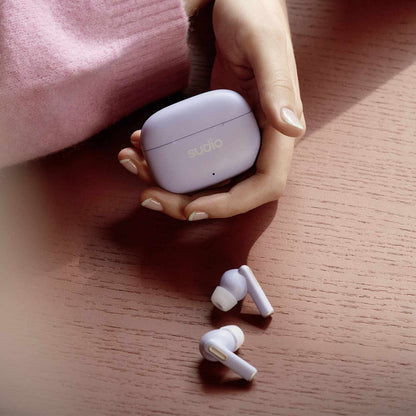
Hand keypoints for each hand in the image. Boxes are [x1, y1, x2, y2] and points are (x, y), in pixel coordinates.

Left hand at [118, 0, 304, 220]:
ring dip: (168, 181)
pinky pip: (191, 154)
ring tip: (133, 163)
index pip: (264, 184)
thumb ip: (278, 86)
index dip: (231, 204)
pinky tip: (139, 143)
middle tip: (148, 195)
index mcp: (279, 129)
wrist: (238, 1)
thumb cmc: (255, 15)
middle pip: (229, 189)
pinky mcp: (214, 126)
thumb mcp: (264, 46)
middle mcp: (259, 139)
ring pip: (205, 176)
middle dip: (187, 200)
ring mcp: (234, 134)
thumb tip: (291, 130)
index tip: (192, 207)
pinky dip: (164, 157)